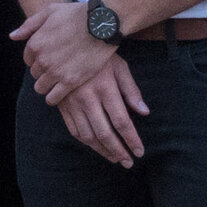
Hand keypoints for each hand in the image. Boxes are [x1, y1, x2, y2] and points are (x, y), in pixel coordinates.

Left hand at [13, 0, 109, 105]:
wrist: (101, 25)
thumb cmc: (77, 15)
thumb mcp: (50, 12)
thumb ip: (29, 25)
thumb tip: (13, 36)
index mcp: (35, 43)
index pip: (28, 59)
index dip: (37, 59)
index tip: (48, 58)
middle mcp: (42, 60)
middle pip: (35, 73)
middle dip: (43, 71)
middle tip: (57, 68)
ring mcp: (55, 72)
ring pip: (41, 88)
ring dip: (47, 85)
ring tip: (58, 81)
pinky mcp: (70, 82)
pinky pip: (53, 98)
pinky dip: (54, 98)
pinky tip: (60, 93)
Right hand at [49, 51, 150, 169]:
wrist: (67, 43)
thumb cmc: (99, 55)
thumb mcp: (120, 67)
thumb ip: (131, 90)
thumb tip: (144, 113)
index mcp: (105, 88)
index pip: (121, 121)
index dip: (131, 139)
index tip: (139, 151)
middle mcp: (87, 98)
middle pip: (104, 133)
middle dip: (117, 151)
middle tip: (128, 162)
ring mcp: (72, 102)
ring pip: (87, 135)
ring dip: (102, 150)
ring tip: (114, 159)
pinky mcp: (62, 105)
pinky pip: (73, 129)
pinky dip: (85, 142)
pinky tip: (96, 147)